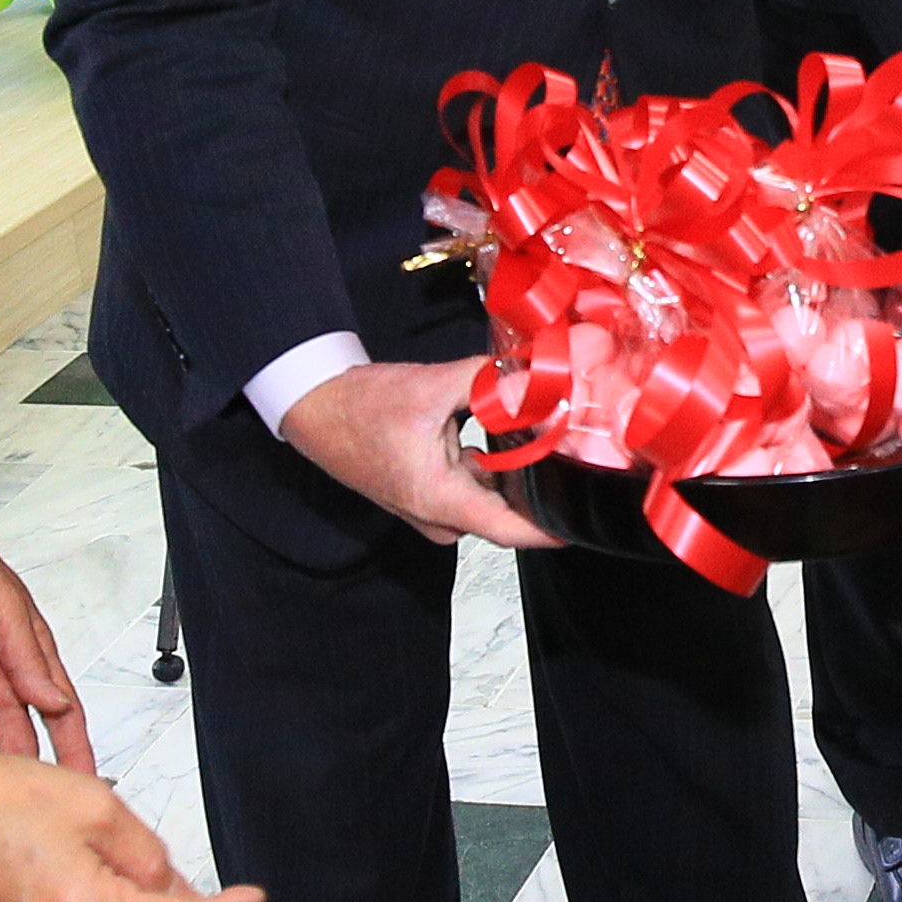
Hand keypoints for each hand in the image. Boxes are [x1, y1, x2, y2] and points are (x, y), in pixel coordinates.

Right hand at [281, 354, 560, 552]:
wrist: (315, 405)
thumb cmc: (360, 406)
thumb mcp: (434, 388)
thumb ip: (495, 381)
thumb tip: (547, 369)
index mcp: (438, 501)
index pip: (511, 532)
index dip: (554, 526)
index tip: (587, 514)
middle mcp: (437, 516)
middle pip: (507, 512)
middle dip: (540, 483)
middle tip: (574, 448)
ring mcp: (431, 508)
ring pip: (491, 497)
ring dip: (516, 471)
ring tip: (547, 433)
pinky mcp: (428, 494)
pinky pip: (474, 487)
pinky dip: (493, 465)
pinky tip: (510, 433)